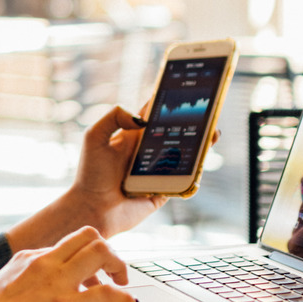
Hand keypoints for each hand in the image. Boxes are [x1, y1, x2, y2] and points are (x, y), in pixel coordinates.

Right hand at [0, 227, 136, 301]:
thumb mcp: (10, 284)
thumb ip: (33, 279)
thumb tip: (50, 288)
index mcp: (32, 257)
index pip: (71, 241)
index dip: (89, 253)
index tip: (94, 270)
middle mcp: (47, 263)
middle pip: (90, 236)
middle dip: (109, 251)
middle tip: (115, 272)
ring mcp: (57, 282)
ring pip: (101, 252)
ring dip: (119, 266)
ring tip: (122, 283)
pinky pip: (105, 292)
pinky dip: (123, 296)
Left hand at [5, 105, 219, 252]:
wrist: (93, 210)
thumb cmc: (89, 175)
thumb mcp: (93, 138)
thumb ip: (112, 118)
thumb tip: (142, 118)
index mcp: (133, 136)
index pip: (155, 115)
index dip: (170, 103)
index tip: (187, 91)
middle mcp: (148, 152)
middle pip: (176, 134)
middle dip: (194, 124)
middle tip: (208, 116)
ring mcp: (158, 172)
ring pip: (185, 156)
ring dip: (200, 147)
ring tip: (212, 136)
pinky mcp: (164, 191)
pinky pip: (184, 182)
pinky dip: (195, 175)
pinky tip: (201, 165)